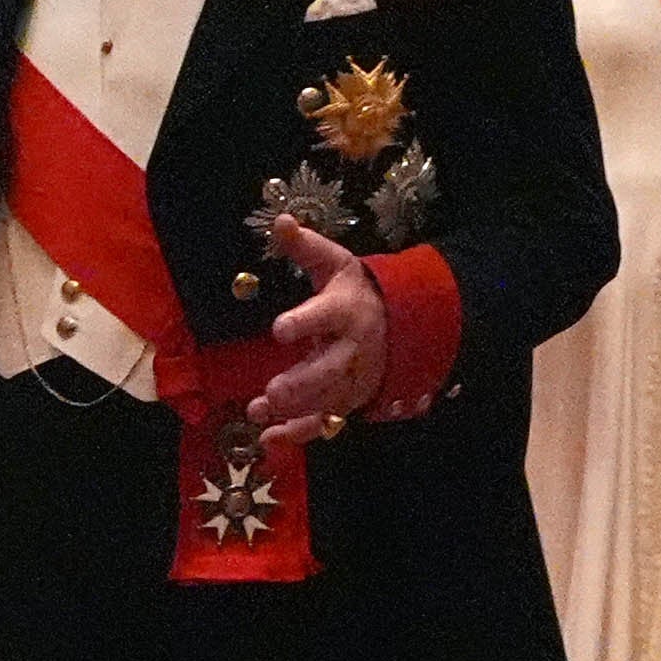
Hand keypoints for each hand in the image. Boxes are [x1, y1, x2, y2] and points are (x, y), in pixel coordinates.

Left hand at [257, 218, 386, 446]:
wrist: (401, 323)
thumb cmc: (355, 291)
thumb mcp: (334, 263)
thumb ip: (305, 247)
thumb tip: (280, 220)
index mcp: (346, 309)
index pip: (325, 315)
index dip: (304, 322)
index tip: (279, 329)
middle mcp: (352, 348)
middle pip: (330, 369)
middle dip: (302, 382)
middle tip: (273, 391)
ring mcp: (352, 378)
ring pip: (326, 399)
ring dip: (294, 410)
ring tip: (259, 412)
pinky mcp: (347, 400)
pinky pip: (324, 421)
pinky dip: (298, 433)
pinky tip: (269, 439)